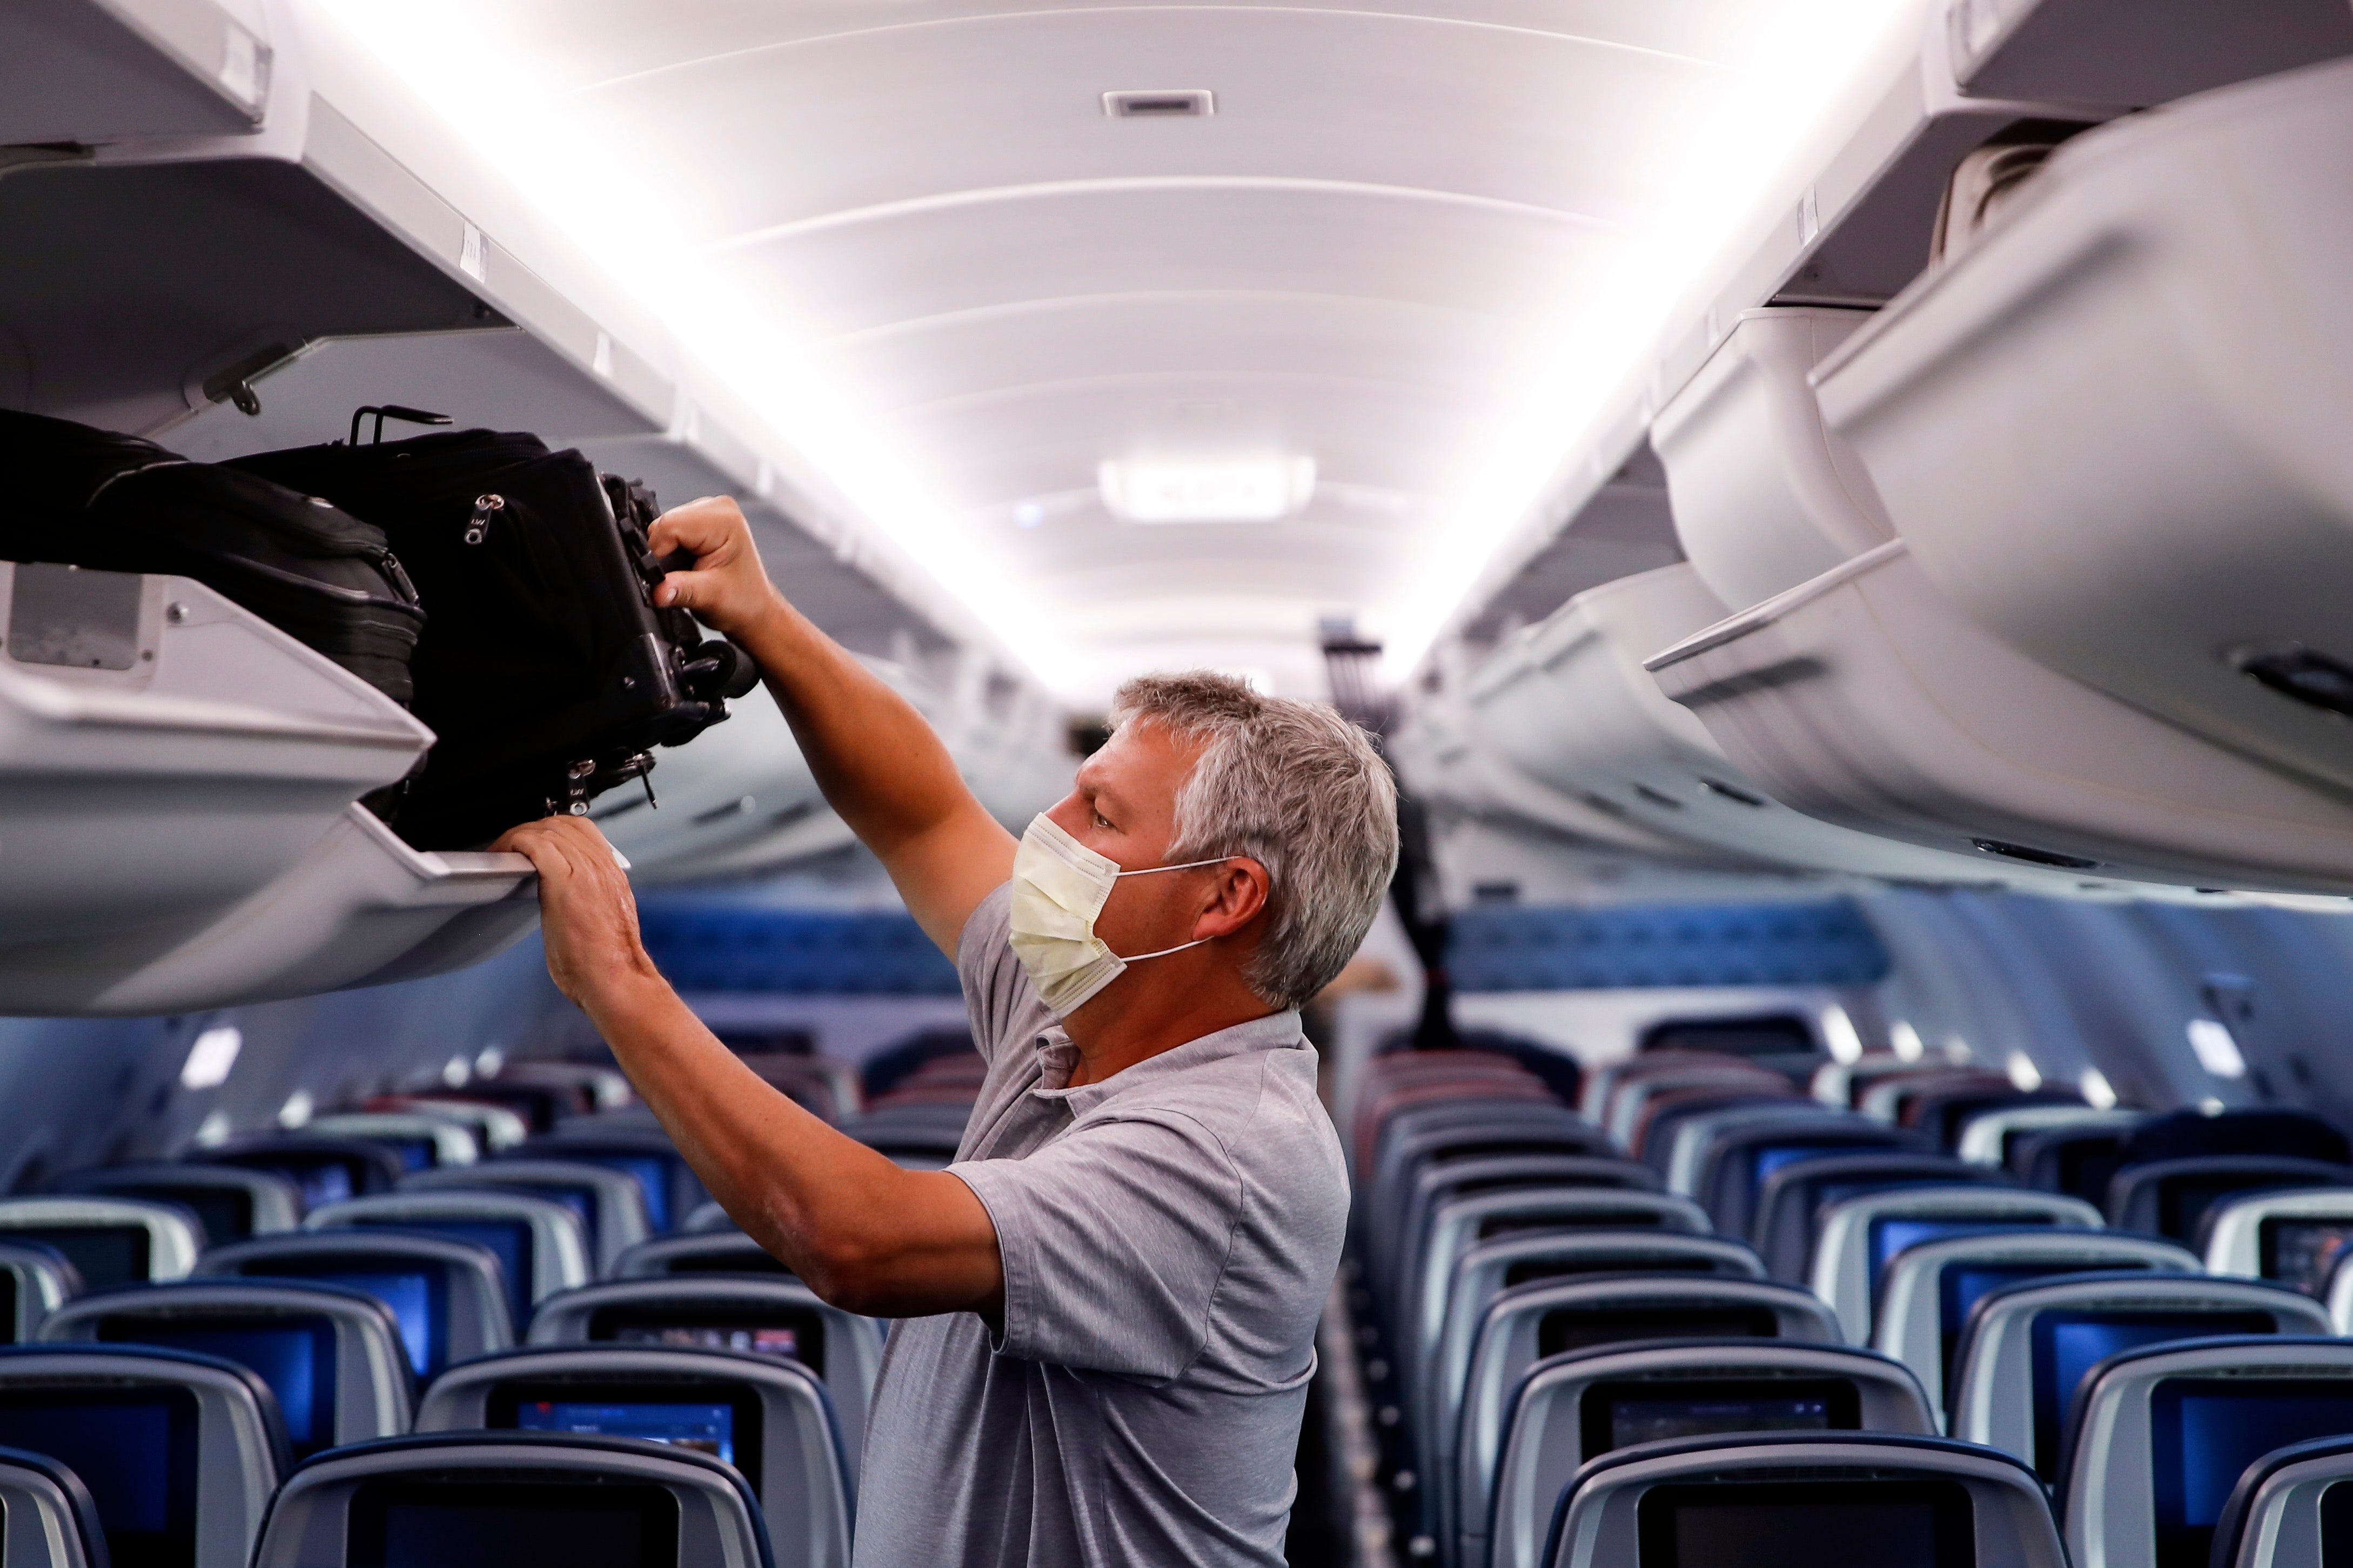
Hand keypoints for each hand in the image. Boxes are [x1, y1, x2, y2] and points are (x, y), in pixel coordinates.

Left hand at [492, 816, 663, 1011]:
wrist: (616, 980)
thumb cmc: (608, 964)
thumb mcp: (604, 920)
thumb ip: (589, 901)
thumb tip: (565, 902)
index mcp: (612, 874)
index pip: (582, 829)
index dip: (552, 829)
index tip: (534, 841)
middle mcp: (602, 867)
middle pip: (562, 825)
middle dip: (531, 829)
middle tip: (510, 846)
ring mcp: (586, 872)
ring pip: (548, 831)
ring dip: (519, 836)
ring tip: (503, 851)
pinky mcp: (565, 883)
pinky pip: (537, 847)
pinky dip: (517, 844)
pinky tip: (506, 854)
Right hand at [647, 495, 783, 641]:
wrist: (754, 607)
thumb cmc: (743, 599)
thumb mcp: (710, 597)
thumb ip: (681, 590)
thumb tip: (656, 590)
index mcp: (725, 521)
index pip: (670, 525)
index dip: (659, 552)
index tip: (665, 577)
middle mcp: (718, 509)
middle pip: (665, 523)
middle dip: (665, 553)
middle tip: (683, 576)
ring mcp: (709, 511)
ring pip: (665, 527)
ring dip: (668, 552)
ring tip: (689, 571)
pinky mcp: (701, 519)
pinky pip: (671, 530)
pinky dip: (673, 550)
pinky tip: (689, 562)